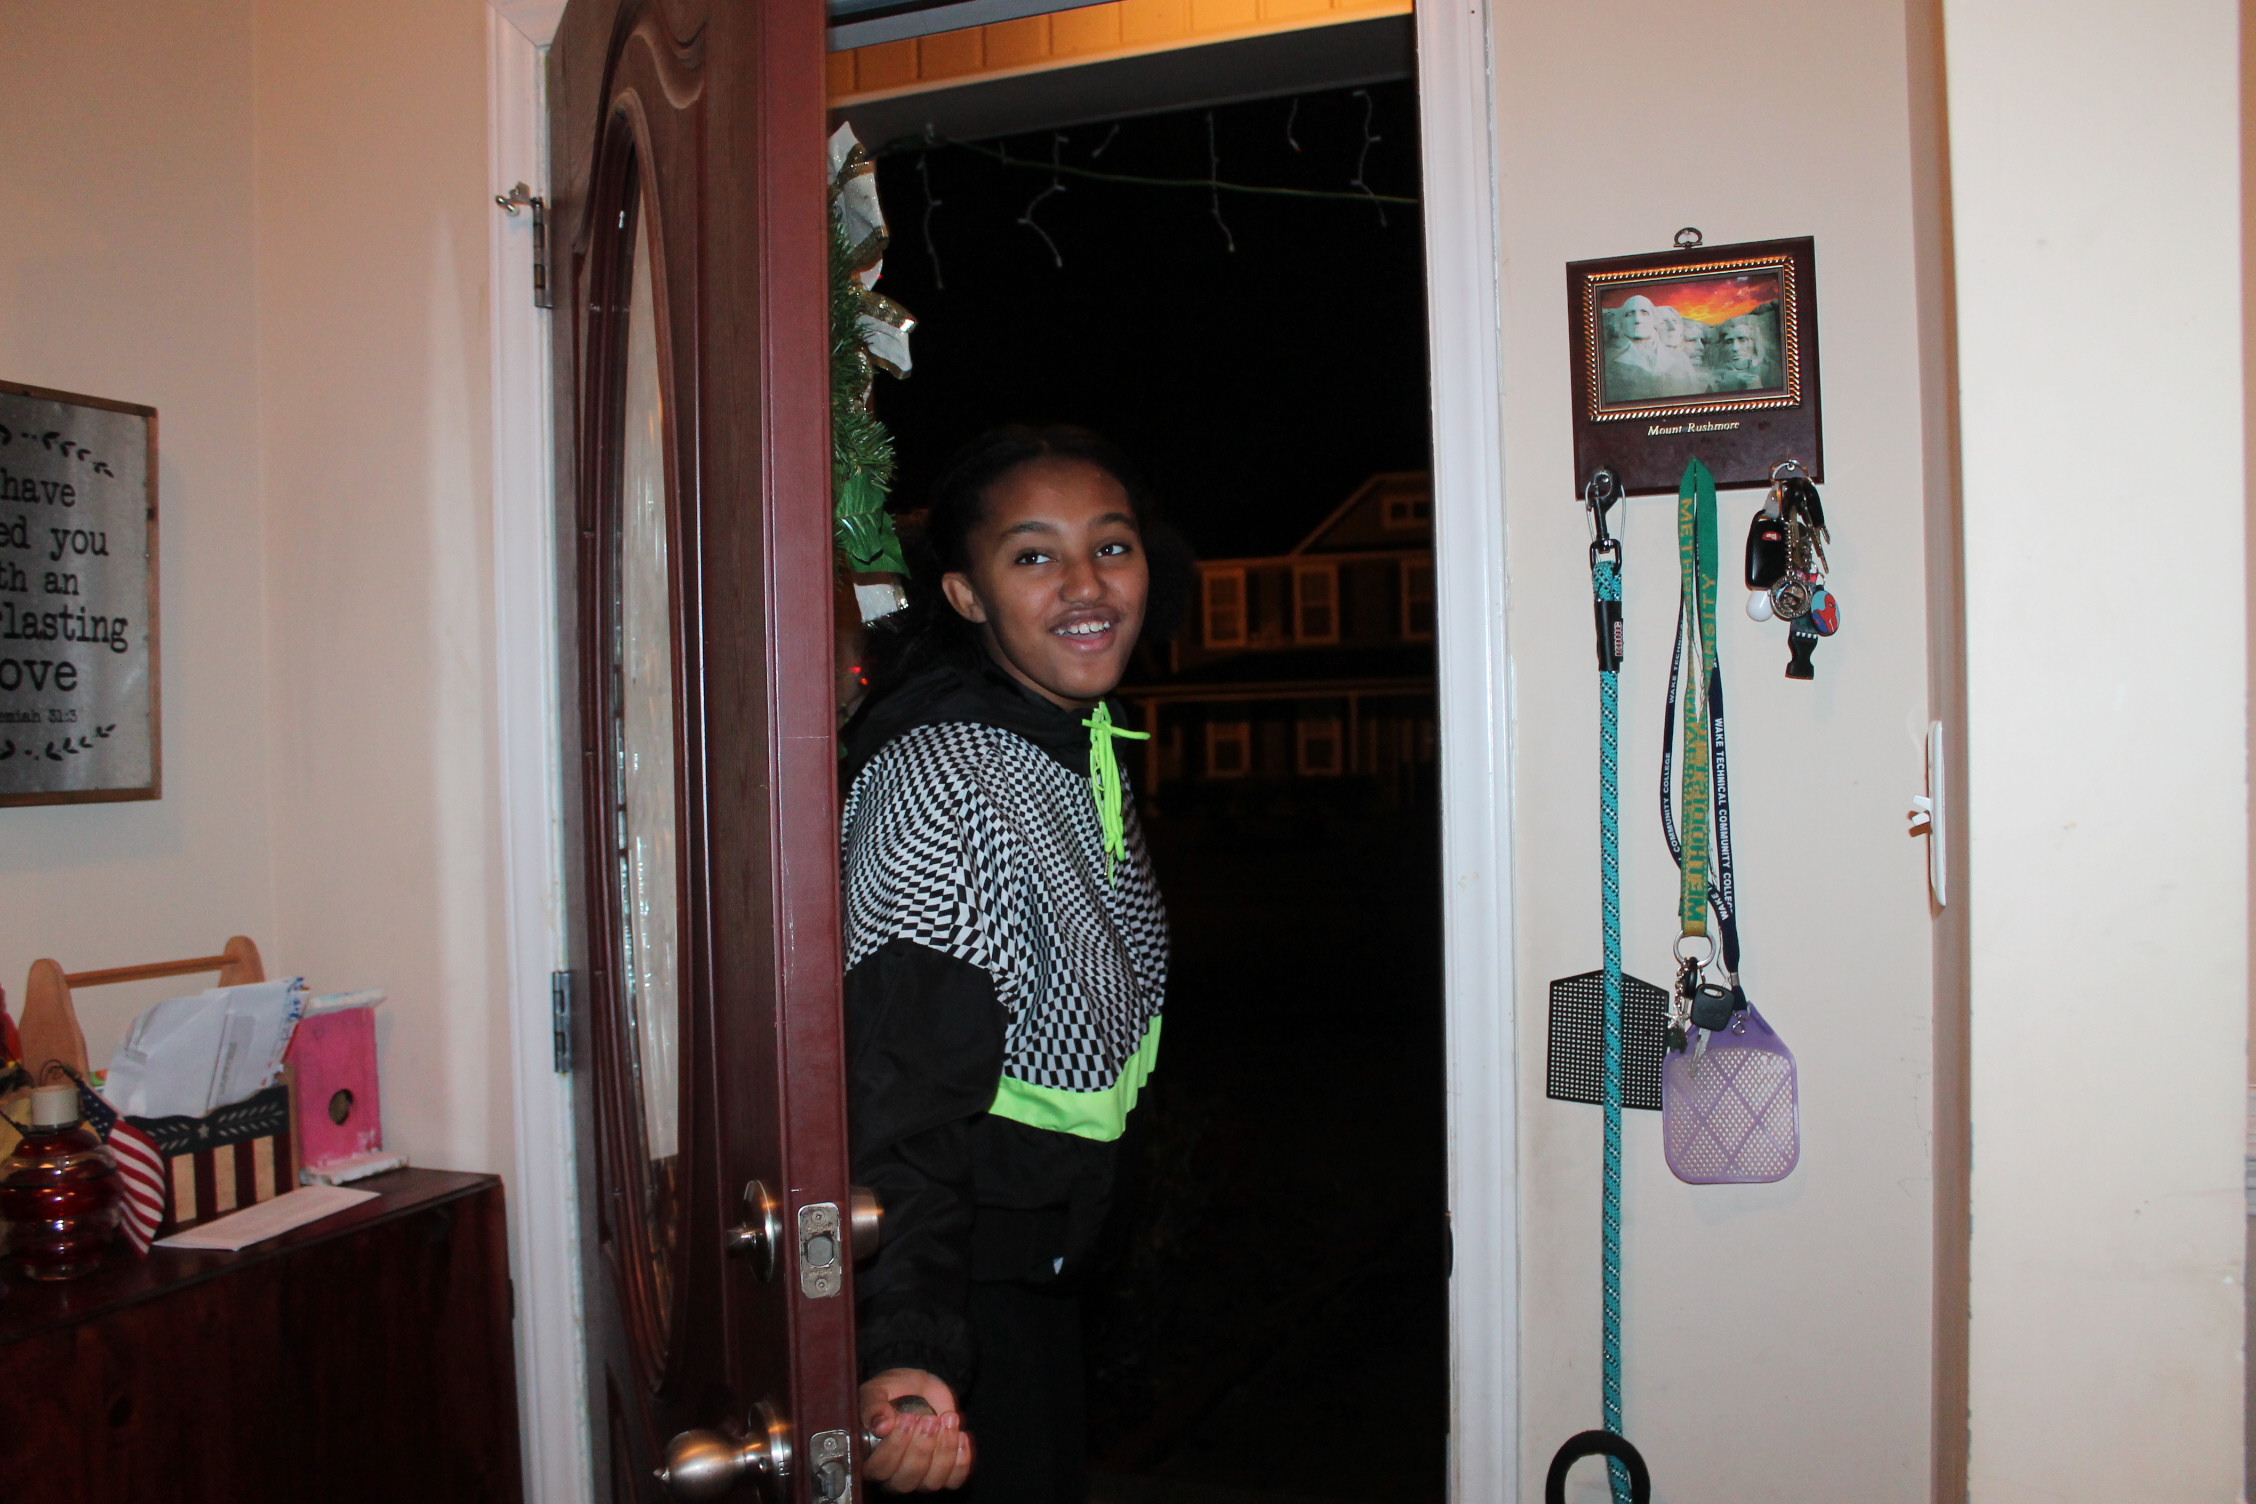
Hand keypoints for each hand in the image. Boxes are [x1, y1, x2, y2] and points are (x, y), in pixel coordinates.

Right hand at [860, 1369, 973, 1492]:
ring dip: (944, 1450)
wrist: (918, 1387)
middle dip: (921, 1448)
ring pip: (932, 1481)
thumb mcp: (877, 1391)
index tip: (906, 1419)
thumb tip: (880, 1426)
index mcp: (871, 1459)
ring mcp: (920, 1477)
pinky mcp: (944, 1473)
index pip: (878, 1470)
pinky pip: (954, 1479)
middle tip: (929, 1419)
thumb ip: (874, 1407)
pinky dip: (961, 1460)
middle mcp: (894, 1474)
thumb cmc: (892, 1391)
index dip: (894, 1447)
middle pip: (906, 1479)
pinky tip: (961, 1434)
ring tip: (948, 1419)